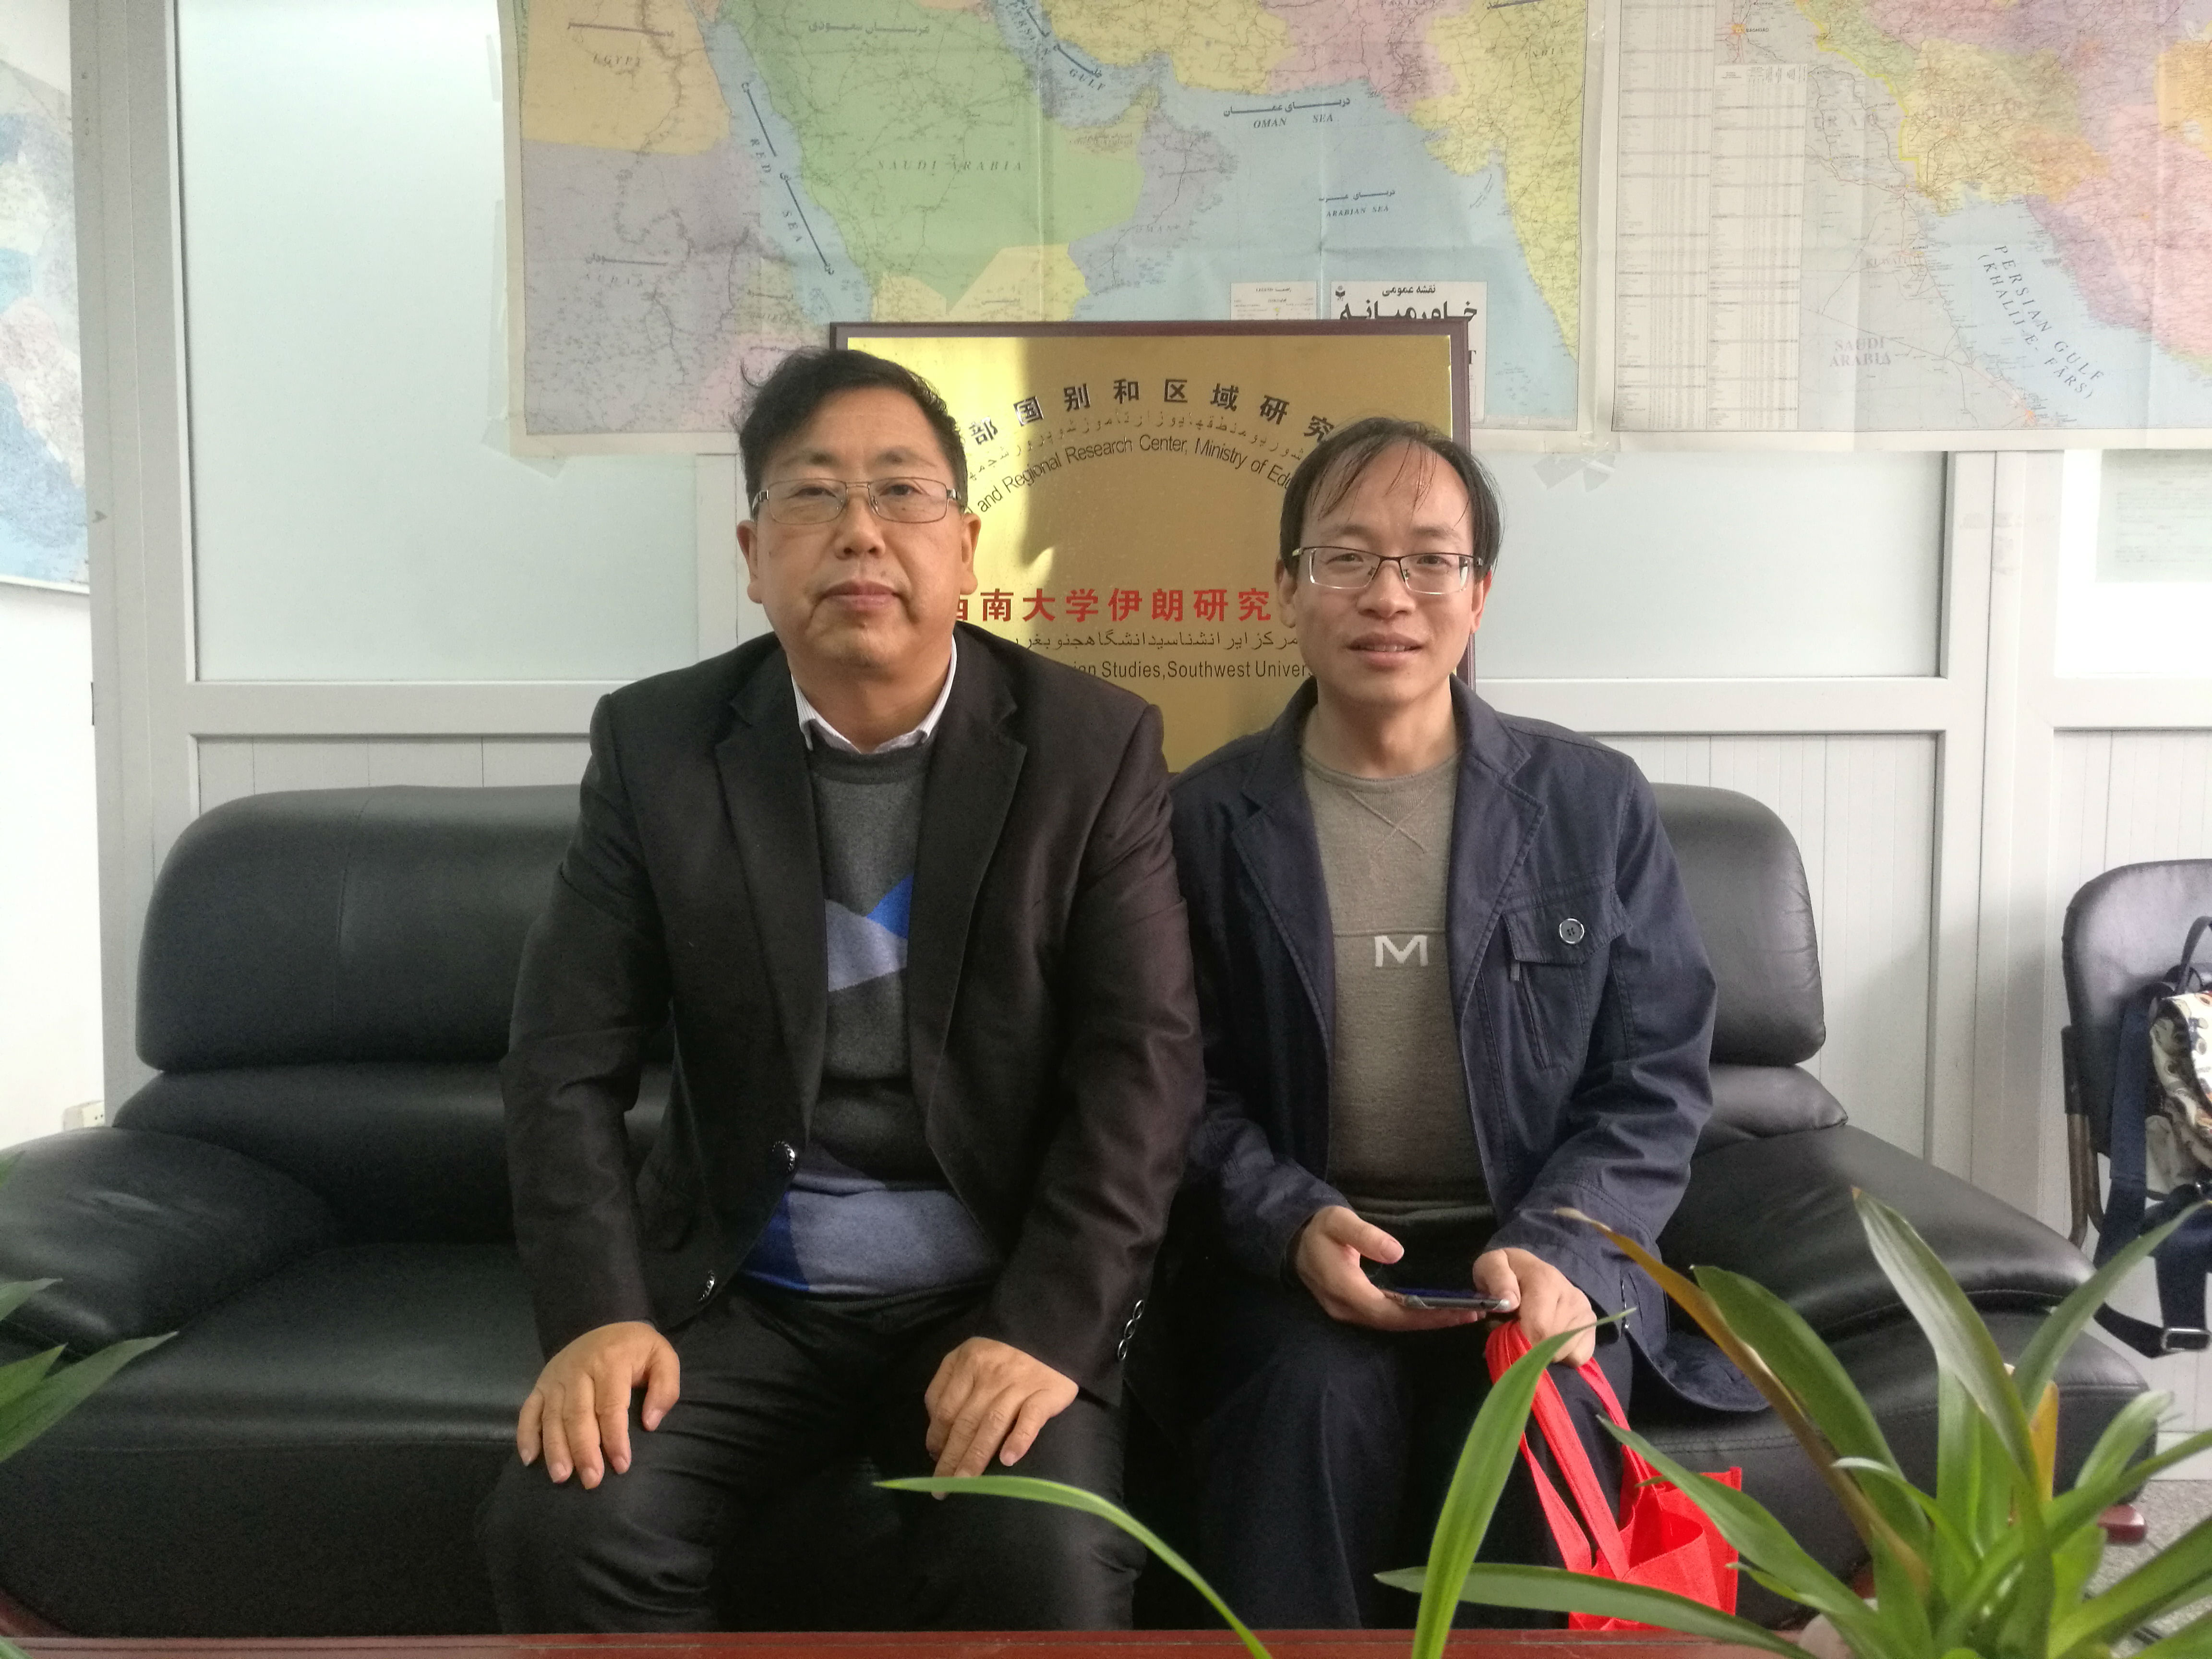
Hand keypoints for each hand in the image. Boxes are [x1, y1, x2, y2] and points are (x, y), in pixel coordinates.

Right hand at [516, 1319, 680, 1487]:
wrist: (607, 1326)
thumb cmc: (637, 1350)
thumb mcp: (663, 1357)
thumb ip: (665, 1388)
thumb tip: (650, 1423)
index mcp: (610, 1361)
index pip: (611, 1405)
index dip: (615, 1438)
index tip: (621, 1466)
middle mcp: (578, 1369)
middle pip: (578, 1415)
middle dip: (584, 1451)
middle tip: (591, 1481)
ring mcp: (555, 1377)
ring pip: (552, 1416)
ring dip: (555, 1449)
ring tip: (562, 1477)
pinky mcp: (541, 1384)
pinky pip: (528, 1410)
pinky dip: (526, 1435)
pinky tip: (529, 1459)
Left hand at [923, 1337, 1077, 1478]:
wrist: (1050, 1336)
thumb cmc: (1001, 1355)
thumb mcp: (967, 1356)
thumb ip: (946, 1384)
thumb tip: (935, 1426)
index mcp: (967, 1362)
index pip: (946, 1409)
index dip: (936, 1438)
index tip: (935, 1461)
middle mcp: (991, 1373)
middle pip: (966, 1422)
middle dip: (951, 1458)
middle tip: (942, 1488)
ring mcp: (1019, 1383)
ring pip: (992, 1424)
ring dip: (976, 1457)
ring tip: (965, 1485)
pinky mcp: (1046, 1392)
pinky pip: (1031, 1418)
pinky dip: (1019, 1439)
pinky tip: (1009, 1460)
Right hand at [1292, 1205, 1486, 1331]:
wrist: (1293, 1241)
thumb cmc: (1318, 1228)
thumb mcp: (1338, 1221)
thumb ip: (1365, 1236)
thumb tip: (1397, 1253)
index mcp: (1345, 1289)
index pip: (1390, 1311)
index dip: (1424, 1314)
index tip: (1456, 1309)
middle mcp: (1348, 1309)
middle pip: (1396, 1323)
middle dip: (1434, 1321)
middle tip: (1472, 1314)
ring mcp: (1350, 1312)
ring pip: (1393, 1324)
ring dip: (1427, 1321)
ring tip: (1462, 1314)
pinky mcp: (1355, 1309)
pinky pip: (1388, 1318)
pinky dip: (1413, 1317)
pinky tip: (1434, 1311)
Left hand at [1474, 1247, 1596, 1366]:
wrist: (1526, 1270)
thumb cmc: (1506, 1274)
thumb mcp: (1490, 1266)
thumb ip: (1497, 1279)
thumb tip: (1510, 1301)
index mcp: (1546, 1280)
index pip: (1539, 1326)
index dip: (1520, 1340)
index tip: (1507, 1338)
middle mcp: (1572, 1295)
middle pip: (1551, 1342)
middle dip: (1529, 1345)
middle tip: (1517, 1332)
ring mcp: (1585, 1310)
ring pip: (1563, 1352)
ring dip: (1543, 1352)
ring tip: (1532, 1331)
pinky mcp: (1590, 1325)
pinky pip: (1578, 1356)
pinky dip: (1561, 1356)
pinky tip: (1549, 1338)